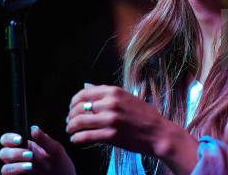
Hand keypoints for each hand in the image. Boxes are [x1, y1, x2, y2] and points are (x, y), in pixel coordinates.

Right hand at [0, 125, 75, 174]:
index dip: (9, 138)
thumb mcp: (56, 151)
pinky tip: (27, 170)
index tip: (20, 139)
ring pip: (4, 168)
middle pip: (3, 152)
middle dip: (13, 153)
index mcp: (26, 147)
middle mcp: (19, 159)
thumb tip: (33, 128)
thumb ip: (44, 140)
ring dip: (15, 166)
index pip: (8, 140)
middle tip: (29, 155)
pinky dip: (15, 173)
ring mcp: (18, 171)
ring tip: (30, 166)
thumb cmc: (61, 166)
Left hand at [66, 85, 197, 173]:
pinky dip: (77, 138)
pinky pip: (86, 136)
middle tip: (69, 121)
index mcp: (114, 91)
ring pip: (80, 121)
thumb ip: (106, 93)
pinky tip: (75, 139)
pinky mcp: (111, 135)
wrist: (158, 133)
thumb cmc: (143, 115)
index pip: (84, 94)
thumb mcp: (126, 97)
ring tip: (70, 130)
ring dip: (71, 127)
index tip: (72, 108)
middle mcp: (111, 103)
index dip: (73, 102)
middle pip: (79, 107)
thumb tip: (86, 86)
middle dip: (71, 115)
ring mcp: (111, 119)